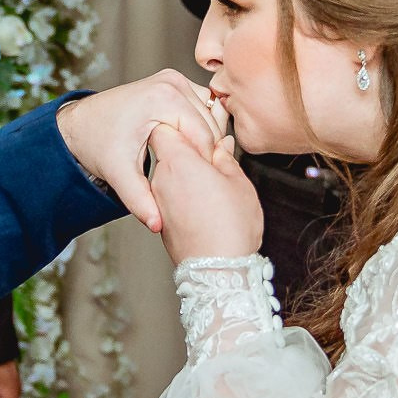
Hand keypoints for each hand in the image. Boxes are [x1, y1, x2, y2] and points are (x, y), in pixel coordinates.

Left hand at [56, 70, 228, 230]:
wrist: (81, 125)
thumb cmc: (98, 144)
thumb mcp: (118, 174)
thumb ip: (140, 200)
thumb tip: (157, 225)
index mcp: (164, 97)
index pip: (205, 137)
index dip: (205, 165)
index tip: (199, 186)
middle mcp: (172, 82)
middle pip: (212, 125)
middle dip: (206, 154)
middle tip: (194, 180)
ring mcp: (175, 79)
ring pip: (211, 116)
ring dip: (206, 142)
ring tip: (189, 167)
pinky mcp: (175, 83)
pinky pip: (203, 109)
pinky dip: (200, 129)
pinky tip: (186, 151)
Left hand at [148, 125, 261, 266]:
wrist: (216, 272)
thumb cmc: (230, 227)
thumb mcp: (238, 183)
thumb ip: (225, 158)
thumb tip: (221, 146)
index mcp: (179, 160)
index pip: (168, 126)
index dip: (186, 126)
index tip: (205, 135)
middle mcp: (162, 177)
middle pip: (167, 148)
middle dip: (187, 148)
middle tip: (213, 157)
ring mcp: (158, 198)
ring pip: (168, 171)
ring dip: (186, 170)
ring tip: (211, 182)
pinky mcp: (160, 216)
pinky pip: (168, 192)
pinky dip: (182, 190)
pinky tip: (203, 201)